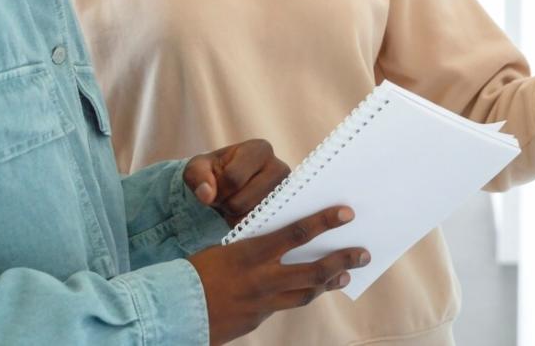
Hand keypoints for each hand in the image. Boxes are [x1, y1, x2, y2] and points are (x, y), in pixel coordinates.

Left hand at [183, 139, 289, 226]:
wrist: (229, 187)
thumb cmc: (213, 174)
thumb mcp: (197, 169)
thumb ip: (197, 176)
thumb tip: (206, 195)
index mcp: (260, 149)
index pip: (233, 178)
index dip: (217, 190)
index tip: (215, 188)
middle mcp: (280, 168)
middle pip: (241, 202)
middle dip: (226, 205)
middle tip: (226, 198)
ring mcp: (286, 193)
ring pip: (250, 219)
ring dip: (235, 217)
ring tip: (236, 204)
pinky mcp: (286, 212)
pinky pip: (261, 229)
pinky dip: (247, 226)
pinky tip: (245, 215)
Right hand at [186, 206, 369, 342]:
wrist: (171, 310)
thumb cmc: (194, 271)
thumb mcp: (226, 250)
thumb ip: (256, 248)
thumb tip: (280, 241)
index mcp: (252, 253)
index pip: (297, 234)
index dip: (324, 222)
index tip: (346, 213)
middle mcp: (262, 280)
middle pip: (314, 271)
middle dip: (342, 260)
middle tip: (363, 253)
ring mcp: (262, 304)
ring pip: (305, 293)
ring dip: (328, 282)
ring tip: (345, 275)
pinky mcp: (257, 320)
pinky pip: (283, 306)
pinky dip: (297, 296)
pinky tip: (307, 291)